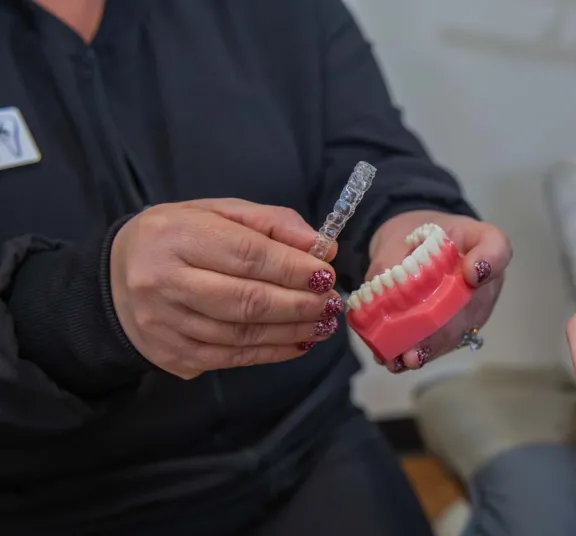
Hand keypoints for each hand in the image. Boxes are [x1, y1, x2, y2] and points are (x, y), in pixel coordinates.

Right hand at [111, 198, 343, 378]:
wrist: (115, 279)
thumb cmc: (177, 238)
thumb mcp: (218, 212)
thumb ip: (272, 224)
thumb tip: (322, 247)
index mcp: (175, 236)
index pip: (246, 255)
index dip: (293, 268)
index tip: (327, 273)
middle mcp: (163, 282)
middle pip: (246, 300)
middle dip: (299, 304)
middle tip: (332, 303)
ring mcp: (164, 324)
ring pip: (243, 334)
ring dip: (293, 331)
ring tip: (324, 322)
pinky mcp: (171, 355)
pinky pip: (232, 358)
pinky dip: (273, 352)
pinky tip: (299, 342)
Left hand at [367, 210, 510, 371]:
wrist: (412, 246)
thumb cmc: (412, 235)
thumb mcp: (398, 235)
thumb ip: (390, 260)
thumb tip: (377, 292)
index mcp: (476, 239)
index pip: (496, 246)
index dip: (488, 261)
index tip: (471, 274)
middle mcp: (485, 276)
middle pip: (474, 301)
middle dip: (445, 326)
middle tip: (420, 341)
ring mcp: (476, 305)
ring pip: (459, 329)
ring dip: (432, 347)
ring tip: (406, 359)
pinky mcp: (461, 326)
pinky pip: (446, 341)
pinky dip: (422, 352)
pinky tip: (400, 361)